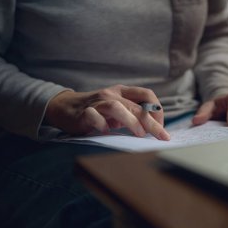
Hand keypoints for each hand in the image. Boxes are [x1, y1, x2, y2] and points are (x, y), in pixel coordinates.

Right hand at [45, 85, 169, 139]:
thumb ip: (132, 114)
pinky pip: (93, 116)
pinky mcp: (83, 113)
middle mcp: (111, 95)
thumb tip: (153, 128)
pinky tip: (106, 131)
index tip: (161, 126)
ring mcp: (97, 103)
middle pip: (136, 106)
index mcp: (122, 92)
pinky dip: (101, 123)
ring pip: (117, 107)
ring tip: (139, 134)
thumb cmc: (96, 110)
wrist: (65, 107)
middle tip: (162, 136)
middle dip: (152, 122)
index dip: (157, 110)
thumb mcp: (117, 109)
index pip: (147, 95)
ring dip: (131, 121)